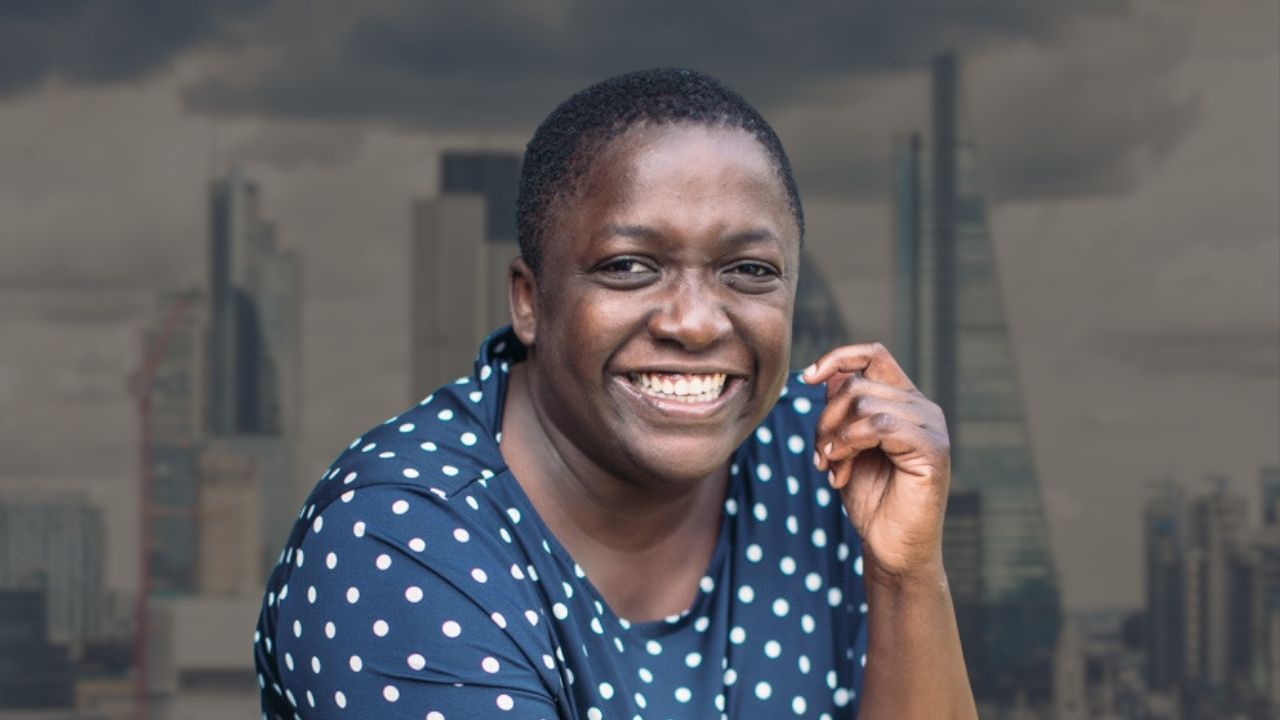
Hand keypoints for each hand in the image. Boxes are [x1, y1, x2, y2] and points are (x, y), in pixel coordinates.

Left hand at [802, 343, 950, 586]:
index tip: (806, 379)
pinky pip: (880, 425)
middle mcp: (923, 408)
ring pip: (864, 403)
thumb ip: (842, 410)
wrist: (890, 548)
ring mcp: (931, 427)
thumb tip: (828, 375)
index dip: (838, 358)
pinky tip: (840, 469)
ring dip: (834, 438)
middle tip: (819, 457)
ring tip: (830, 467)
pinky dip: (849, 444)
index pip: (873, 355)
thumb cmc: (870, 500)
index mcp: (904, 402)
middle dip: (825, 420)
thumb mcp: (846, 446)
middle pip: (857, 386)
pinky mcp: (932, 449)